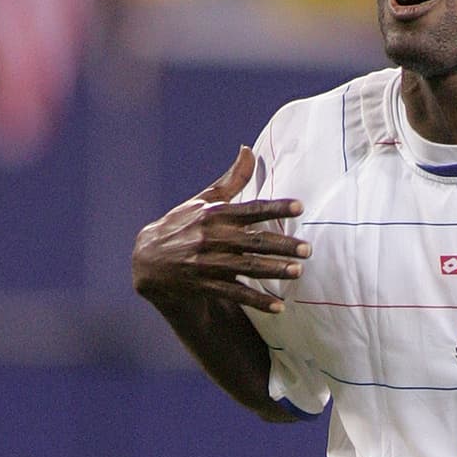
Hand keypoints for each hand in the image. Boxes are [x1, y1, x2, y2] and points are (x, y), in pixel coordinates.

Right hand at [131, 146, 310, 314]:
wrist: (148, 260)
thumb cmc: (182, 225)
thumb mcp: (203, 201)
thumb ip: (231, 181)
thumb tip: (248, 150)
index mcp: (214, 214)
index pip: (250, 209)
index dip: (275, 208)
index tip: (300, 207)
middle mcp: (211, 237)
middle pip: (252, 240)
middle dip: (281, 245)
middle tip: (308, 249)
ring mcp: (206, 262)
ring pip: (246, 267)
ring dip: (273, 271)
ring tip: (298, 271)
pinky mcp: (203, 285)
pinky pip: (234, 294)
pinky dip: (256, 301)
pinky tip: (278, 307)